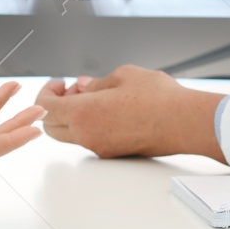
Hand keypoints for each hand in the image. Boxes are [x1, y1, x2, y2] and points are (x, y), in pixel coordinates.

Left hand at [35, 65, 225, 160]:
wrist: (185, 122)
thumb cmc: (159, 98)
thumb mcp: (123, 75)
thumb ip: (96, 82)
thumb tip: (82, 86)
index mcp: (84, 113)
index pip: (44, 107)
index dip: (46, 92)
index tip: (60, 83)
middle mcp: (87, 135)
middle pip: (50, 127)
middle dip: (53, 107)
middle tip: (71, 90)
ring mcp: (100, 147)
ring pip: (69, 135)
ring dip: (71, 116)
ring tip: (94, 97)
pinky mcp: (113, 153)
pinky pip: (88, 140)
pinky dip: (87, 125)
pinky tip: (107, 109)